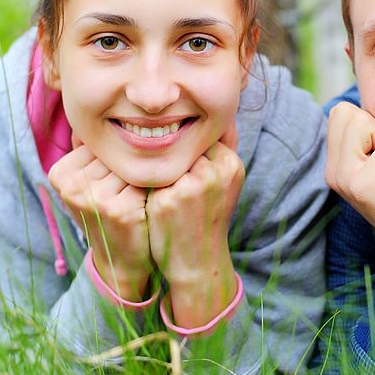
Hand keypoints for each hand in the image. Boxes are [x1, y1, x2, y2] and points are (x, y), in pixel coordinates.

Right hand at [48, 136, 151, 300]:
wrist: (120, 259)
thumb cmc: (107, 212)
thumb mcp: (88, 183)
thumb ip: (92, 151)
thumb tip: (104, 109)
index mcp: (60, 173)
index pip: (101, 144)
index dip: (116, 158)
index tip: (115, 177)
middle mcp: (73, 185)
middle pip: (116, 155)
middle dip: (130, 166)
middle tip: (132, 187)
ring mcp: (95, 199)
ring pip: (132, 166)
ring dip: (144, 176)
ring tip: (140, 194)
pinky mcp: (120, 209)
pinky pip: (146, 182)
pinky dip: (153, 188)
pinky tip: (149, 202)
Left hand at [147, 124, 242, 327]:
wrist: (199, 259)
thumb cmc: (208, 215)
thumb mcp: (224, 181)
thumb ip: (219, 148)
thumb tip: (211, 115)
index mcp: (230, 164)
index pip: (200, 134)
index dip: (185, 145)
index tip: (179, 158)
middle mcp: (214, 172)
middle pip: (181, 144)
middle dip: (170, 153)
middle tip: (164, 167)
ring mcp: (190, 186)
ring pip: (163, 158)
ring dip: (154, 165)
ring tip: (152, 178)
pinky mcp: (167, 199)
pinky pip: (148, 176)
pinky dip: (143, 181)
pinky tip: (145, 191)